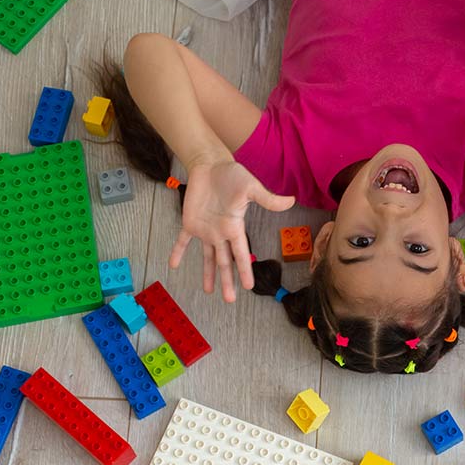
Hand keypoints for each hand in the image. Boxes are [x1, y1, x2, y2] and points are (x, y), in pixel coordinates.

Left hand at [168, 160, 295, 301]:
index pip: (241, 254)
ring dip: (208, 274)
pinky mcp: (190, 222)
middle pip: (225, 262)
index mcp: (235, 228)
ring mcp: (205, 230)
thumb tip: (291, 200)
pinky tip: (174, 265)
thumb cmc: (232, 175)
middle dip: (228, 281)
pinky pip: (183, 241)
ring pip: (208, 257)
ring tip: (209, 292)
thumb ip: (267, 199)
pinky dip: (178, 252)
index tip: (250, 287)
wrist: (211, 165)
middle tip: (230, 300)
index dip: (245, 270)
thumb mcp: (251, 187)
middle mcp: (221, 233)